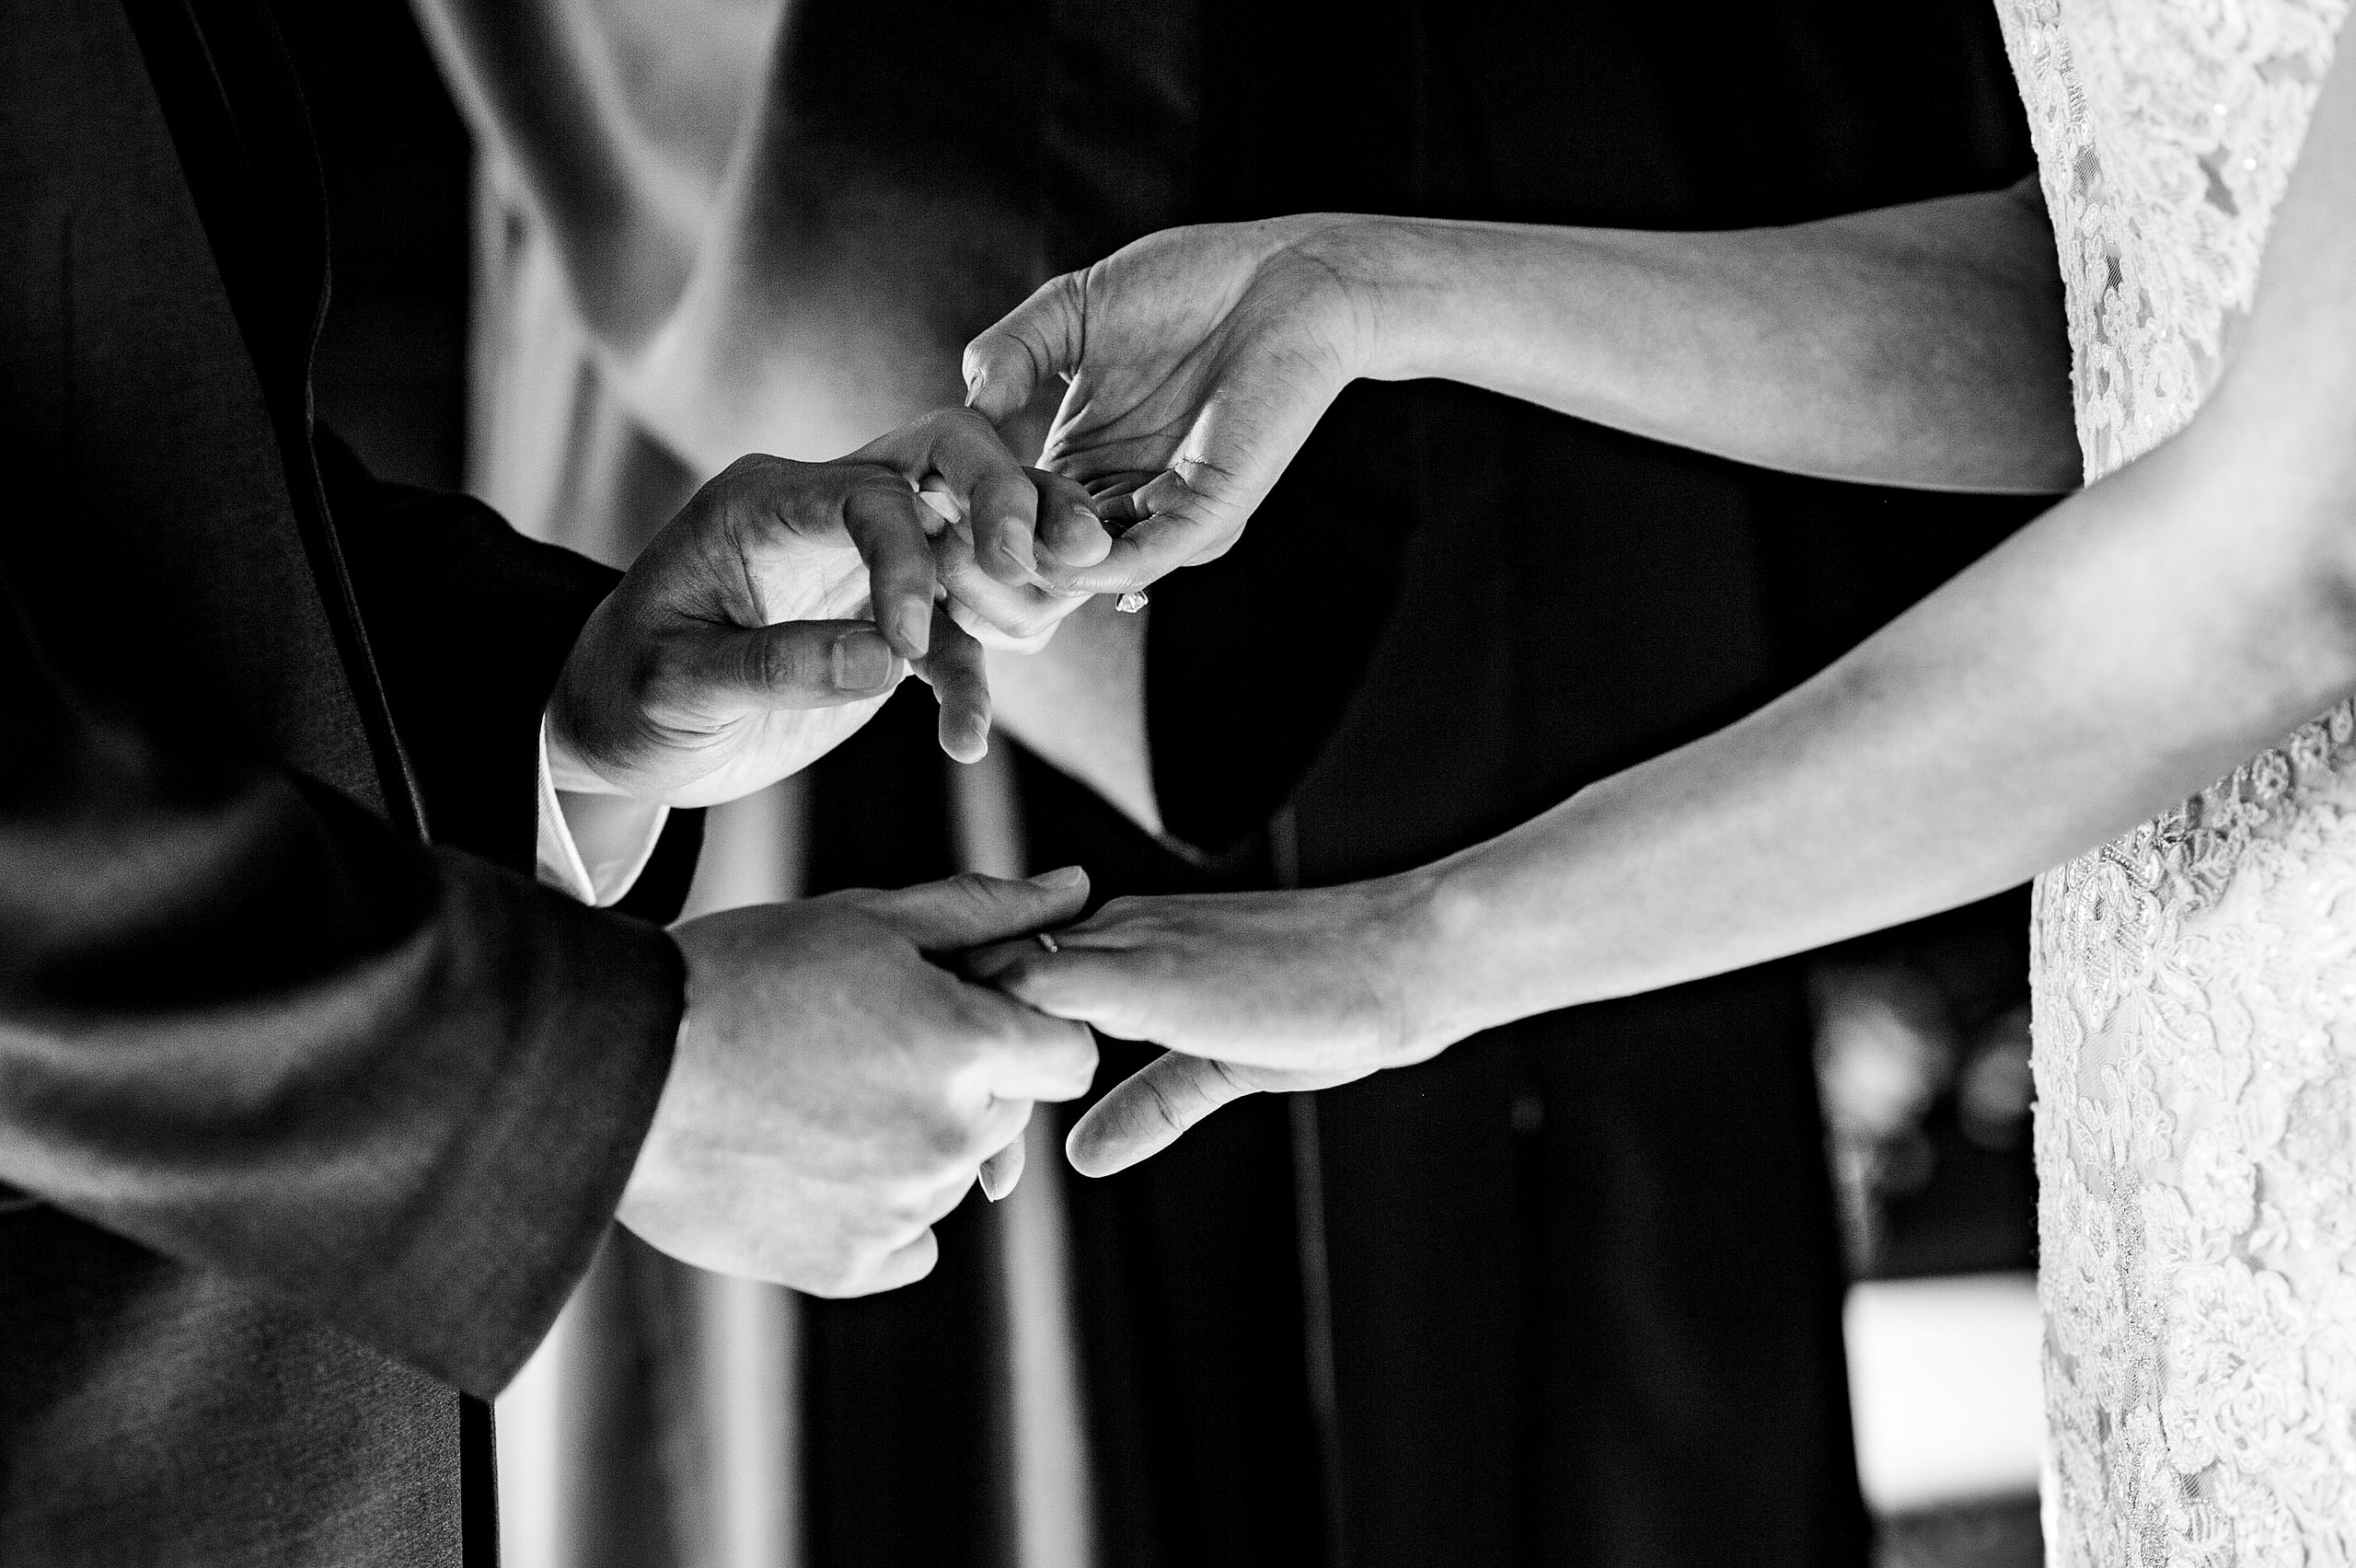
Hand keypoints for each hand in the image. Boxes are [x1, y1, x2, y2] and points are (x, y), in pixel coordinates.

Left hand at [549, 409, 1105, 804]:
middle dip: (1012, 500)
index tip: (906, 644)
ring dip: (1026, 577)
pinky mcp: (888, 621)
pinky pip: (959, 634)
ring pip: (975, 537)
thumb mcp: (675, 688)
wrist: (617, 735)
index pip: (869, 491)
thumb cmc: (626, 698)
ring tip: (1042, 631)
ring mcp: (865, 561)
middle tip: (1060, 558)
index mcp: (764, 502)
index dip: (907, 558)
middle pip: (946, 460)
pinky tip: (964, 744)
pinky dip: (976, 682)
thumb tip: (888, 658)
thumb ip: (775, 666)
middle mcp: (825, 510)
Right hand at [620, 869, 1099, 1294]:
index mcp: (968, 1047)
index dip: (1026, 1030)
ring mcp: (901, 1210)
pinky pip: (907, 1244)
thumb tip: (1076, 889)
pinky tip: (813, 1162)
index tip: (966, 1016)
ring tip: (819, 1097)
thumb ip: (985, 911)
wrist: (618, 1066)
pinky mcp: (848, 1267)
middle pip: (1008, 1114)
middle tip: (865, 1045)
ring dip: (915, 1141)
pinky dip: (876, 1212)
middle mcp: (949, 1139)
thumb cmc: (743, 973)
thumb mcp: (867, 918)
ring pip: (952, 1175)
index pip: (1068, 1057)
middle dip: (965, 1079)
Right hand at [961, 215, 1388, 596]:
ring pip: (1087, 567)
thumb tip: (964, 403)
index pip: (1011, 512)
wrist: (1288, 277)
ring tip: (995, 543)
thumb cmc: (1191, 282)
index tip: (920, 508)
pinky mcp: (1212, 509)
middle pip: (1040, 554)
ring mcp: (1165, 508)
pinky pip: (1151, 556)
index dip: (967, 517)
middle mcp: (1120, 494)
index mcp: (1083, 456)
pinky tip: (1060, 552)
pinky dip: (1103, 567)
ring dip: (1039, 563)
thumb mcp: (1071, 310)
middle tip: (946, 545)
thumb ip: (1011, 350)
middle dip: (994, 558)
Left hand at [967, 878, 1445, 1177]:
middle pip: (978, 977)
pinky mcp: (1144, 973)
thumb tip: (1084, 1156)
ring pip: (988, 980)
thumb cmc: (1333, 1002)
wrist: (1404, 955)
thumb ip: (1150, 1103)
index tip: (979, 1138)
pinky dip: (1001, 1045)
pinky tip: (1003, 1116)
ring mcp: (1121, 943)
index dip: (974, 1049)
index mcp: (1121, 941)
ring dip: (967, 1066)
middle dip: (949, 1063)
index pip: (1007, 978)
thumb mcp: (1222, 1064)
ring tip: (981, 1165)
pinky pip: (1034, 991)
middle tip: (957, 1167)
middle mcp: (1108, 928)